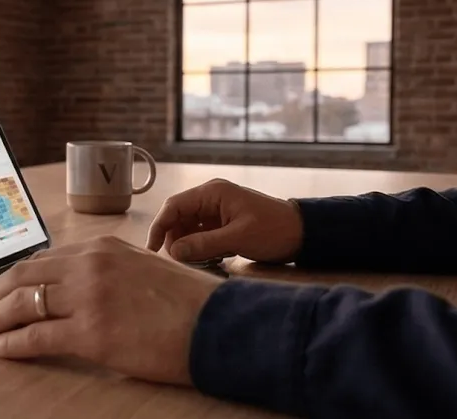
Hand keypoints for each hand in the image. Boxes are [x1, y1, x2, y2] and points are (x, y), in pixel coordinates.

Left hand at [0, 235, 223, 384]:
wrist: (220, 326)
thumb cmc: (188, 303)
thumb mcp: (143, 268)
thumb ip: (106, 271)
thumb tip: (73, 288)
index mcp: (101, 247)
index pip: (40, 260)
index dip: (9, 279)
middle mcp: (90, 264)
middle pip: (21, 277)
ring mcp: (89, 296)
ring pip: (21, 304)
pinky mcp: (92, 331)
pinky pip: (35, 336)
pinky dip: (9, 343)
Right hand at [146, 178, 303, 263]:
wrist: (303, 233)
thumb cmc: (273, 230)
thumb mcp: (237, 238)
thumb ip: (203, 244)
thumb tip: (173, 252)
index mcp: (212, 193)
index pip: (173, 206)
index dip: (159, 227)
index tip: (152, 250)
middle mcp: (211, 198)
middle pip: (178, 218)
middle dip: (175, 240)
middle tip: (179, 262)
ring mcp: (217, 211)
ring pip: (189, 229)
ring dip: (188, 246)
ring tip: (198, 263)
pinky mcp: (224, 223)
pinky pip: (202, 235)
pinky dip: (200, 248)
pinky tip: (210, 260)